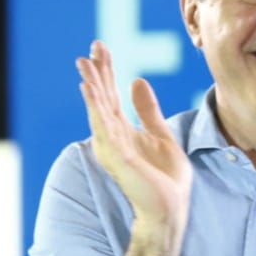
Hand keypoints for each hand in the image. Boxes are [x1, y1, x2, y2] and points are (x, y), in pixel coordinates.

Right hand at [77, 41, 192, 233]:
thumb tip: (136, 80)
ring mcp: (113, 146)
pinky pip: (104, 127)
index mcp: (124, 130)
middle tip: (90, 48)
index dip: (106, 71)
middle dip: (96, 73)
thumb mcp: (162, 135)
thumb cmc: (167, 179)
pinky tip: (89, 89)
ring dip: (91, 86)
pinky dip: (95, 107)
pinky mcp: (118, 156)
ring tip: (83, 64)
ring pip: (98, 110)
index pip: (111, 95)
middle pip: (102, 98)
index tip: (100, 47)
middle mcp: (114, 136)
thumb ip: (148, 111)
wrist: (171, 209)